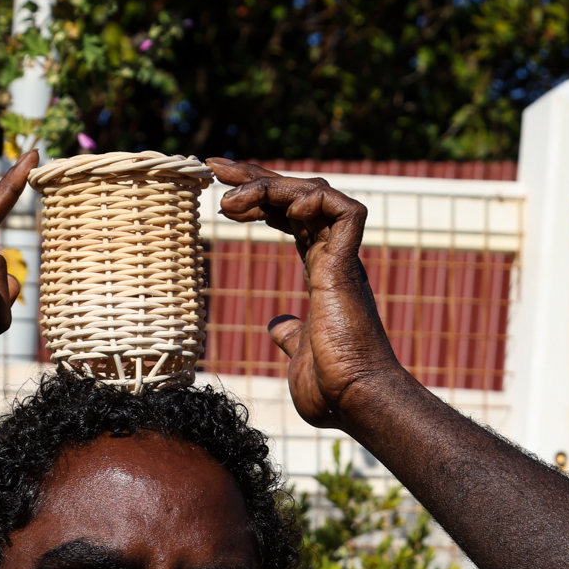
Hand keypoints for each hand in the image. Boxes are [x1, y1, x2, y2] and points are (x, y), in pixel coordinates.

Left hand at [207, 160, 403, 428]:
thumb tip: (277, 325)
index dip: (261, 198)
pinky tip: (284, 204)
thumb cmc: (331, 390)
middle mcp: (336, 260)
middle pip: (298, 197)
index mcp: (323, 274)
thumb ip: (290, 335)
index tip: (223, 192)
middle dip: (257, 176)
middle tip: (214, 166)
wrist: (355, 403)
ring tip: (228, 200)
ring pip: (315, 195)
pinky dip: (315, 199)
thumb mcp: (297, 354)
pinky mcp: (349, 269)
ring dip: (270, 187)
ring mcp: (345, 262)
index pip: (292, 219)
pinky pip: (345, 212)